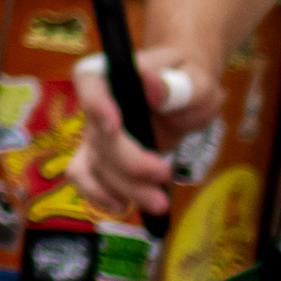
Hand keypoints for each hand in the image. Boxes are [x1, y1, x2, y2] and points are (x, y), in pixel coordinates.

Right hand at [61, 51, 204, 220]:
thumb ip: (176, 85)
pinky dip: (98, 195)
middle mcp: (96, 103)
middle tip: (164, 173)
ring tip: (160, 203)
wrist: (184, 92)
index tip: (115, 127)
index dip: (95, 104)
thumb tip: (149, 82)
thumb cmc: (188, 79)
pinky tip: (123, 206)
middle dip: (129, 162)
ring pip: (95, 163)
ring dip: (124, 187)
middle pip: (98, 135)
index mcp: (113, 74)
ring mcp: (96, 133)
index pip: (89, 81)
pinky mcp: (101, 158)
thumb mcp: (195, 79)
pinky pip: (85, 177)